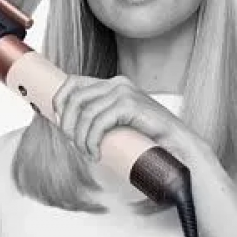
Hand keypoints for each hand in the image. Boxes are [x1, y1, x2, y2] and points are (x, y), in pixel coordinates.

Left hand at [51, 74, 211, 167]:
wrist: (180, 148)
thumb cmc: (149, 141)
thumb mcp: (118, 126)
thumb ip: (99, 120)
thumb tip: (66, 126)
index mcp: (114, 84)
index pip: (73, 82)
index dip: (59, 101)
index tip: (57, 122)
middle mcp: (118, 83)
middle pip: (74, 97)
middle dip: (67, 124)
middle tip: (75, 145)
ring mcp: (125, 92)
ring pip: (84, 112)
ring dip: (80, 138)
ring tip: (88, 154)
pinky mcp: (130, 105)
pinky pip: (97, 122)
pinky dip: (91, 141)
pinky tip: (96, 154)